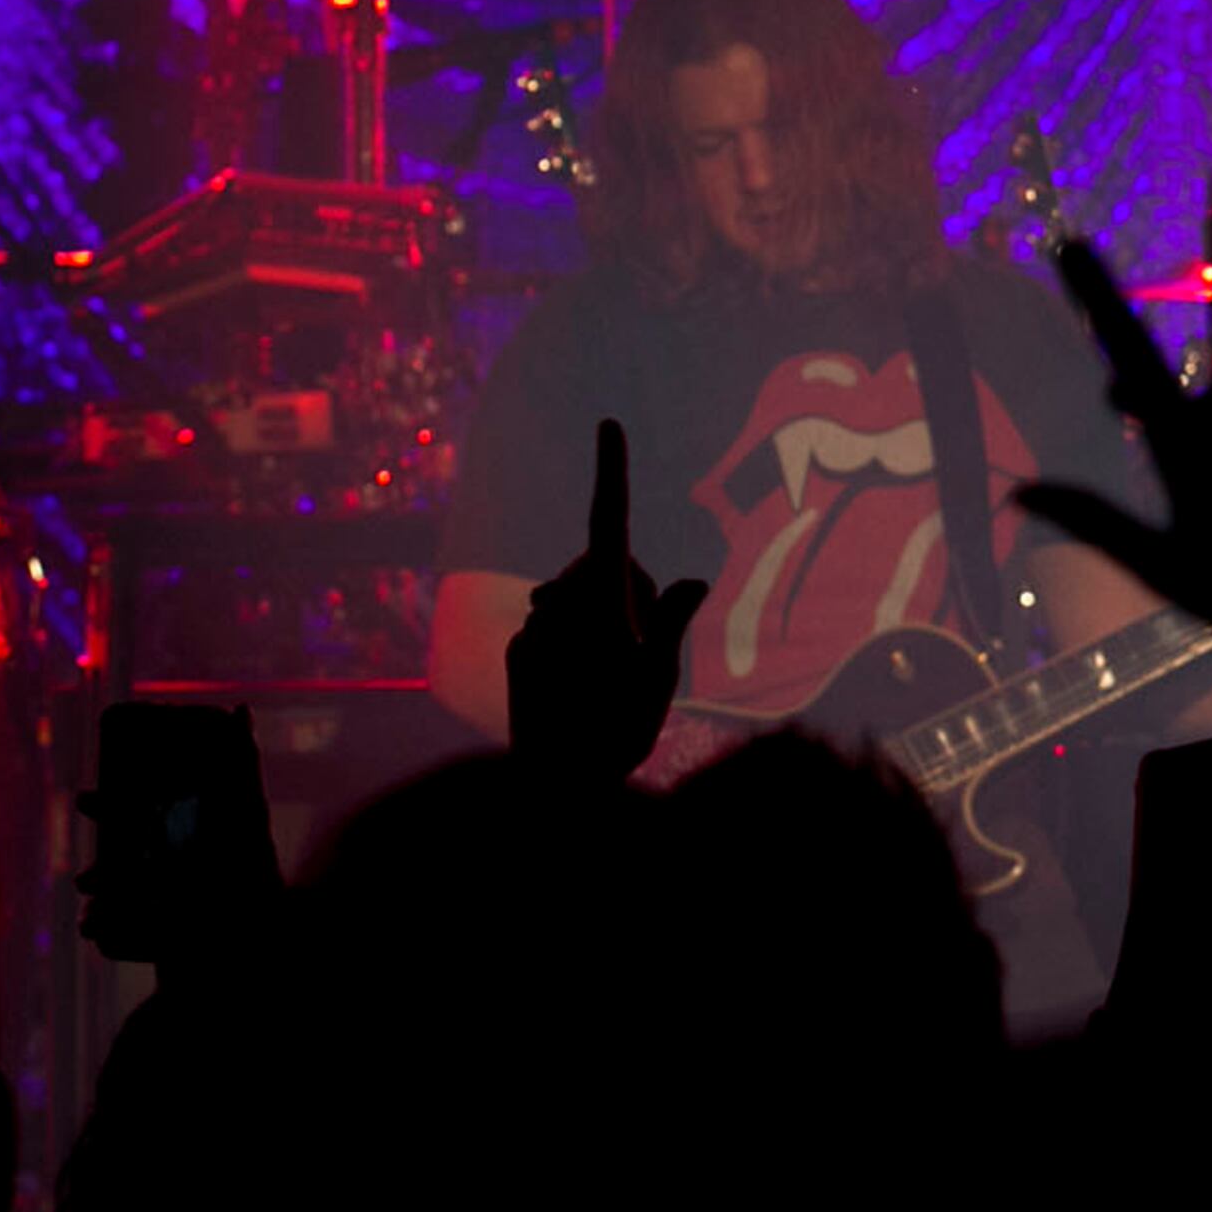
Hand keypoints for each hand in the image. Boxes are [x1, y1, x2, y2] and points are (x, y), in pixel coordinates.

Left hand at [504, 418, 706, 783]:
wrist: (551, 788)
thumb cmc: (616, 731)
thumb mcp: (660, 676)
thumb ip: (673, 618)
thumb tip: (694, 576)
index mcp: (602, 599)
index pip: (611, 520)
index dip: (611, 469)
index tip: (609, 423)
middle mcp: (561, 603)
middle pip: (606, 567)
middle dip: (630, 587)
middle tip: (647, 648)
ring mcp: (535, 626)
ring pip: (579, 596)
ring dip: (600, 616)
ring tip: (613, 675)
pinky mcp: (517, 651)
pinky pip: (554, 625)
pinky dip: (572, 639)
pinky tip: (580, 686)